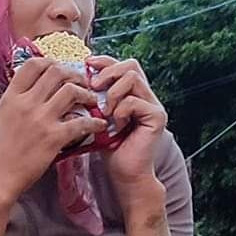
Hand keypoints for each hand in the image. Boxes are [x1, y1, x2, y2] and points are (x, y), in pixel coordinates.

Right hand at [0, 58, 106, 199]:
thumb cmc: (2, 148)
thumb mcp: (4, 115)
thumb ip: (19, 98)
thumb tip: (38, 85)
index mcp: (12, 96)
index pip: (34, 64)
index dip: (52, 62)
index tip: (61, 69)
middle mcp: (26, 103)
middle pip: (56, 72)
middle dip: (74, 75)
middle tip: (82, 83)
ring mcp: (40, 120)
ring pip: (71, 91)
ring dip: (86, 94)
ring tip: (91, 101)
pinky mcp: (53, 138)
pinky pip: (82, 122)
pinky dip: (95, 122)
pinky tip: (99, 125)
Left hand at [89, 56, 167, 191]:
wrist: (124, 174)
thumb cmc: (110, 148)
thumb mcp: (97, 117)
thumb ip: (94, 98)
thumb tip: (78, 78)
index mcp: (133, 93)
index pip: (122, 65)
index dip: (105, 61)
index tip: (87, 65)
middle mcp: (147, 96)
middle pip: (131, 65)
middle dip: (109, 72)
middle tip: (94, 86)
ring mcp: (154, 105)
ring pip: (133, 78)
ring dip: (113, 92)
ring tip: (105, 111)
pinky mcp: (157, 116)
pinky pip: (135, 100)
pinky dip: (121, 110)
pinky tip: (116, 125)